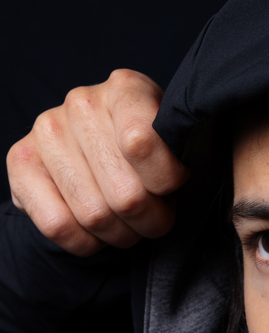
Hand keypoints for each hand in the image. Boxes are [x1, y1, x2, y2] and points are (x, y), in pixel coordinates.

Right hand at [6, 69, 188, 255]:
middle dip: (150, 221)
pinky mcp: (20, 161)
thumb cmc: (149, 159)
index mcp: (127, 89)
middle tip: (154, 217)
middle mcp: (82, 103)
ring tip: (128, 223)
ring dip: (121, 235)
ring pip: (95, 216)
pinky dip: (87, 243)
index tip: (173, 186)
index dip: (167, 182)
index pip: (143, 144)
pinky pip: (59, 226)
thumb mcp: (177, 148)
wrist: (96, 163)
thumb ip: (182, 153)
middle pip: (127, 196)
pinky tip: (97, 231)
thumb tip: (180, 174)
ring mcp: (47, 131)